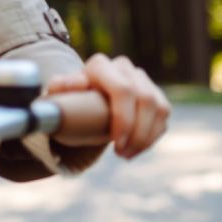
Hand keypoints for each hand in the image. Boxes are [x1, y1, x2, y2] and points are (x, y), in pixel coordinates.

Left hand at [45, 54, 169, 158]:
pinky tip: (136, 149)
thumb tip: (78, 83)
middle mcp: (123, 67)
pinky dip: (152, 136)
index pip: (123, 90)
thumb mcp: (59, 96)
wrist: (80, 103)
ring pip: (159, 108)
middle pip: (145, 100)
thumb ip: (60, 87)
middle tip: (121, 154)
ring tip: (127, 155)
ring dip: (146, 137)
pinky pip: (163, 116)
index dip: (125, 118)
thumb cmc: (68, 100)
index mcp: (100, 65)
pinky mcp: (154, 93)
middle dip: (137, 132)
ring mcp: (141, 79)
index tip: (116, 143)